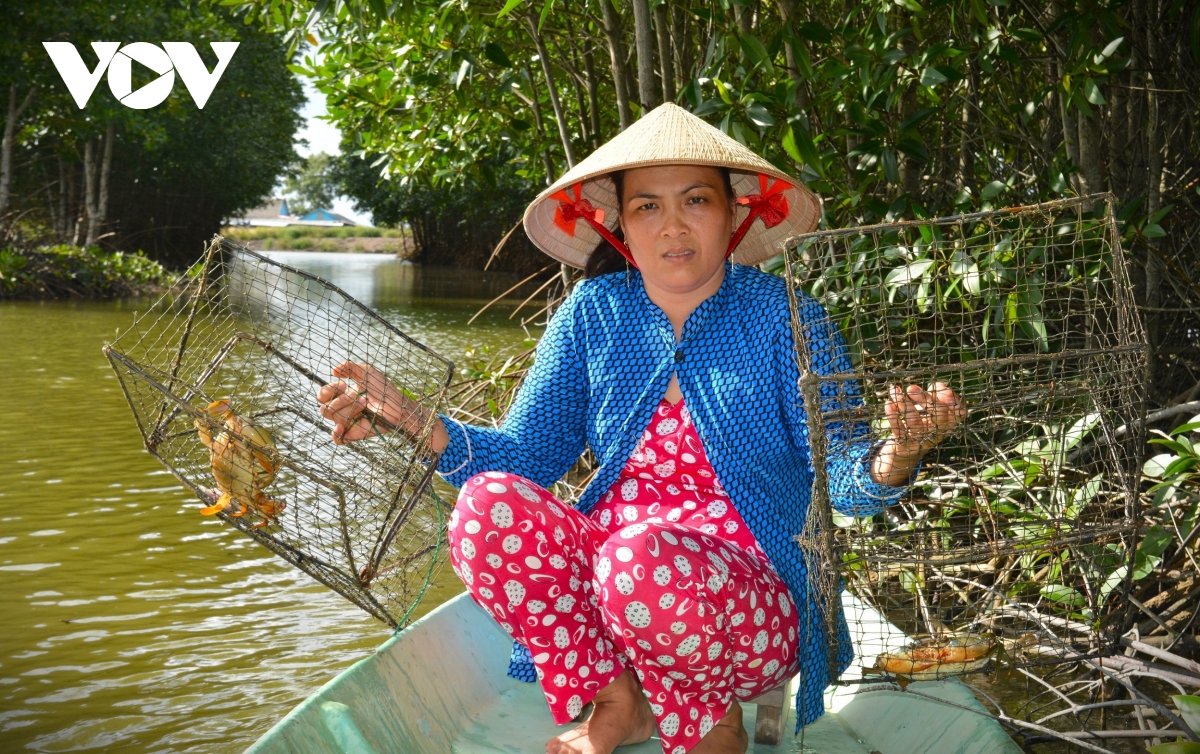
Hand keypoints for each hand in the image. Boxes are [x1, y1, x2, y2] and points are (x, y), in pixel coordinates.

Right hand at [316, 362, 448, 450]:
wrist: (399, 405)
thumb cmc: (383, 389)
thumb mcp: (367, 373)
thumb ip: (350, 367)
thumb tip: (334, 371)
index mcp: (341, 395)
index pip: (322, 395)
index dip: (328, 390)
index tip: (343, 385)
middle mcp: (341, 409)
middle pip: (325, 409)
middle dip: (341, 400)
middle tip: (358, 395)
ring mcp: (347, 422)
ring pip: (334, 418)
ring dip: (350, 409)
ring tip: (365, 403)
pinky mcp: (354, 434)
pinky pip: (338, 440)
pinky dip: (336, 434)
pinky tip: (341, 427)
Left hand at [871, 381, 965, 485]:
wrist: (906, 450)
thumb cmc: (921, 421)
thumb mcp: (931, 407)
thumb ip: (936, 394)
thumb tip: (939, 386)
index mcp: (948, 423)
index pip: (959, 413)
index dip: (954, 401)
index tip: (942, 389)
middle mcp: (938, 433)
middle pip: (938, 415)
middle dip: (925, 399)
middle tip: (911, 388)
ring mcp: (922, 441)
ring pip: (915, 422)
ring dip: (905, 404)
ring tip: (896, 392)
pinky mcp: (905, 446)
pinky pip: (899, 432)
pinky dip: (893, 417)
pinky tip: (889, 403)